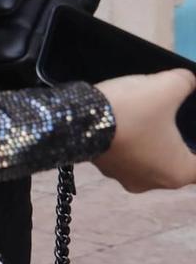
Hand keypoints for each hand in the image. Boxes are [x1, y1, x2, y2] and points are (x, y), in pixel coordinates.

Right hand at [93, 71, 195, 192]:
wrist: (79, 117)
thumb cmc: (133, 111)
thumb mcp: (168, 87)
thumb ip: (185, 83)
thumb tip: (188, 80)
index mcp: (178, 172)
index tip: (193, 131)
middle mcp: (153, 182)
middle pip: (178, 165)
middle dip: (180, 147)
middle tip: (179, 124)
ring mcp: (125, 178)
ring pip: (150, 162)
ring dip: (153, 146)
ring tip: (150, 121)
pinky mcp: (104, 168)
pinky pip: (127, 157)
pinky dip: (131, 144)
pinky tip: (127, 123)